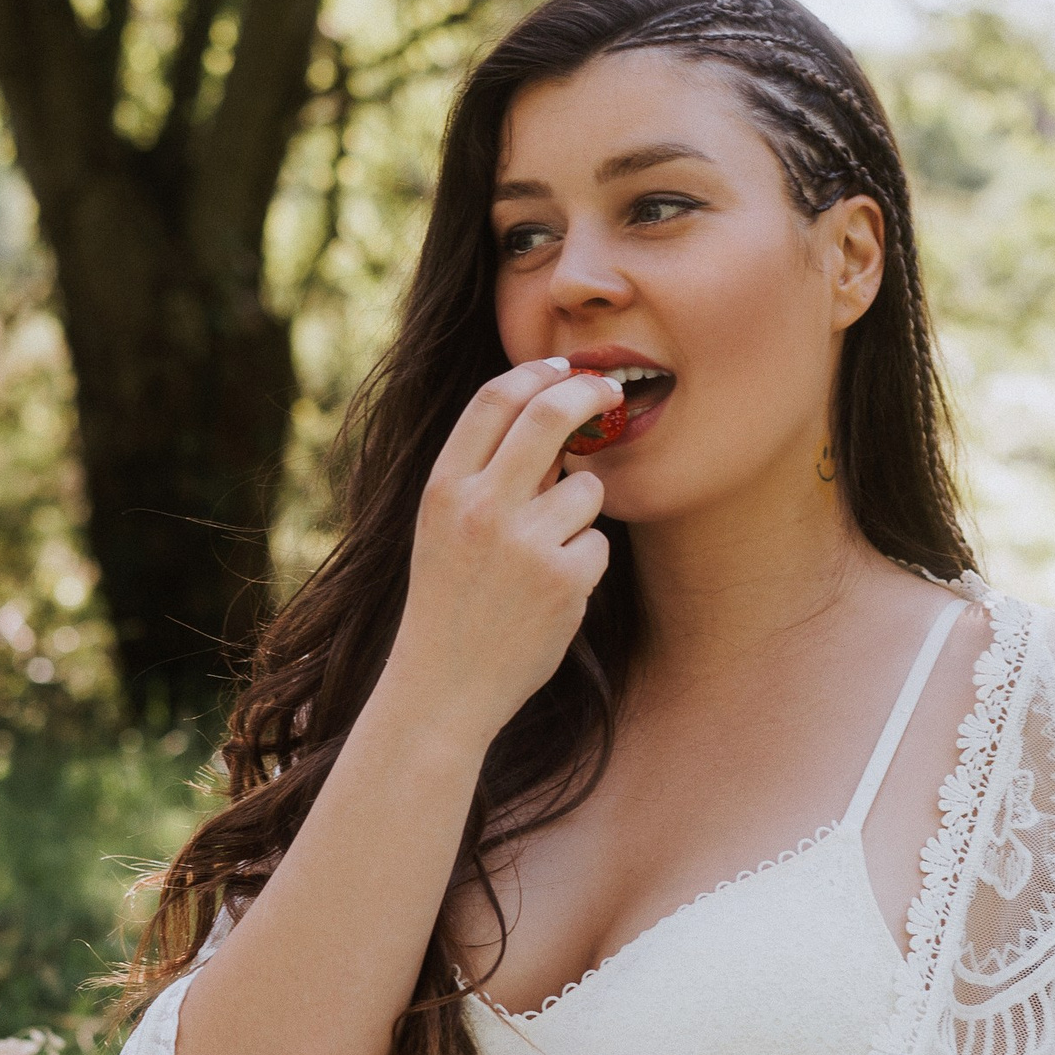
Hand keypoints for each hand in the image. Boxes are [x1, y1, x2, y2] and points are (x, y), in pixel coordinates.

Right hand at [384, 358, 624, 741]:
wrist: (444, 686)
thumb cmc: (449, 601)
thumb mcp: (444, 526)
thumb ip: (487, 473)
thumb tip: (551, 414)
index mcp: (444, 488)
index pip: (495, 399)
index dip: (537, 372)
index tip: (564, 368)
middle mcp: (481, 508)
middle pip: (550, 415)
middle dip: (589, 394)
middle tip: (610, 393)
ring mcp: (525, 544)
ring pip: (587, 488)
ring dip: (581, 511)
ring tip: (545, 555)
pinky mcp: (564, 581)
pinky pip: (598, 542)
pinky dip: (584, 562)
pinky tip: (551, 593)